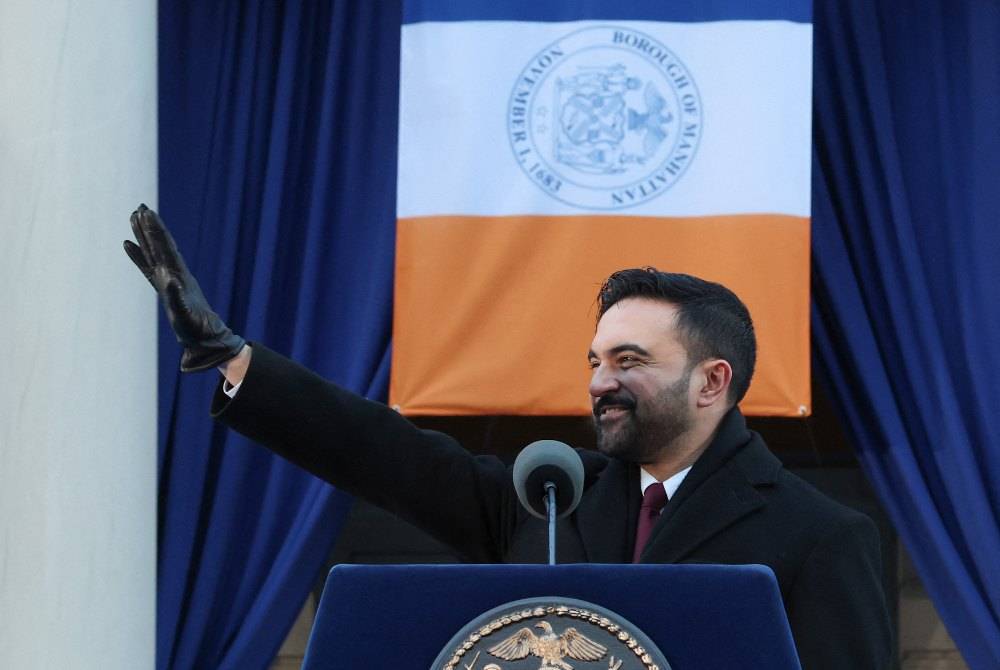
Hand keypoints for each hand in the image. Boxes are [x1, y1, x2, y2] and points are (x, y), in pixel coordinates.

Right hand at [124, 204, 245, 371]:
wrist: (204, 336)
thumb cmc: (196, 328)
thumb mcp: (186, 314)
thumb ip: (178, 298)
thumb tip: (171, 281)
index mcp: (178, 276)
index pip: (165, 248)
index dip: (156, 232)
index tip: (147, 214)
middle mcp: (173, 273)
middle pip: (159, 245)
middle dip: (150, 226)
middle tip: (140, 206)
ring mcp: (168, 278)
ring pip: (153, 252)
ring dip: (144, 235)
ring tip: (134, 216)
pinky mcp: (164, 286)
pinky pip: (147, 266)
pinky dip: (138, 254)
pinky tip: (129, 244)